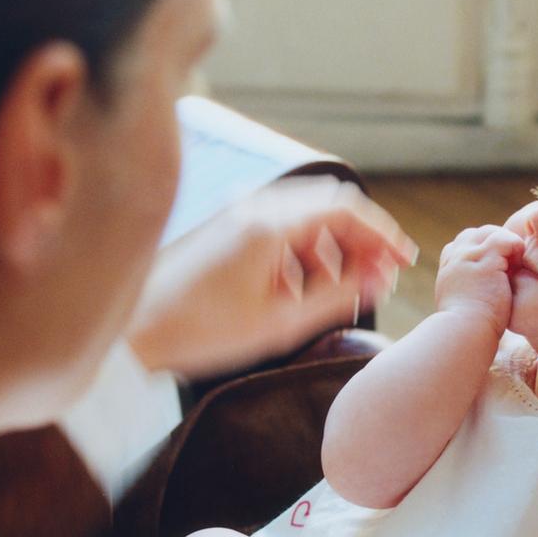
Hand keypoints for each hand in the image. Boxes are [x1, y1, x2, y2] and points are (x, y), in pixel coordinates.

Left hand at [128, 177, 416, 378]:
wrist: (134, 330)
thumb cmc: (198, 330)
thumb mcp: (280, 322)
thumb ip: (337, 296)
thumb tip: (380, 277)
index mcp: (270, 224)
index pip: (346, 208)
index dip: (382, 233)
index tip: (404, 260)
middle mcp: (255, 207)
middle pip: (329, 206)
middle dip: (361, 239)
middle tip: (382, 276)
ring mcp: (238, 215)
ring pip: (307, 218)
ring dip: (333, 249)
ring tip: (346, 292)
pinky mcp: (228, 231)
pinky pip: (281, 230)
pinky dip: (305, 253)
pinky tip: (306, 290)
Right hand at [435, 225, 522, 336]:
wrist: (465, 333)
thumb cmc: (468, 328)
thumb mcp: (462, 304)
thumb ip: (469, 288)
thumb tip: (484, 288)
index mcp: (448, 267)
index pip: (464, 245)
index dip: (482, 252)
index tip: (494, 271)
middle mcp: (455, 257)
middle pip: (478, 234)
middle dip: (497, 245)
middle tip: (509, 268)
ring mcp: (468, 255)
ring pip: (491, 232)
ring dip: (507, 246)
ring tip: (513, 268)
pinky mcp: (485, 258)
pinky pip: (505, 239)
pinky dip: (515, 248)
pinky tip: (517, 268)